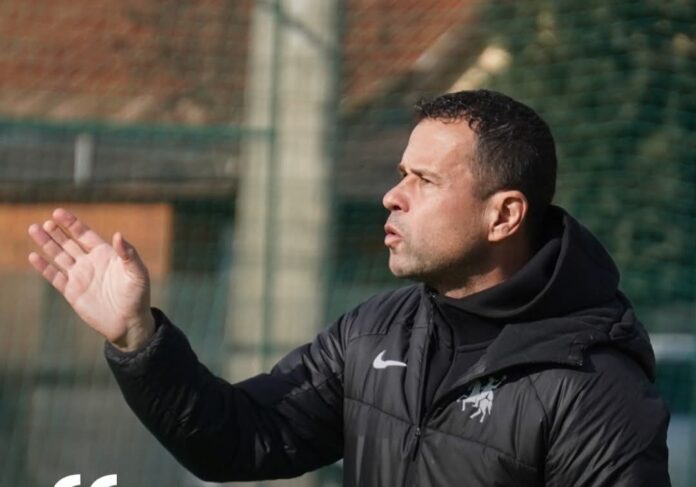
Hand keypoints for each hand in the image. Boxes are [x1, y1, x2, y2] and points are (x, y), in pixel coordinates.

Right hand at [27, 208, 154, 351]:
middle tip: (45, 222)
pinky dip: (44, 267)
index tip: (58, 212)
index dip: (72, 223)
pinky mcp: (72, 291)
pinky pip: (55, 276)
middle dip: (56, 232)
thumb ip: (129, 254)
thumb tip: (118, 235)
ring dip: (47, 244)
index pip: (84, 234)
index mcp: (105, 254)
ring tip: (34, 229)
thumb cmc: (137, 295)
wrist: (129, 322)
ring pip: (59, 256)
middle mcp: (90, 262)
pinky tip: (34, 256)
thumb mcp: (137, 273)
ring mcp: (79, 276)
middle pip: (69, 243)